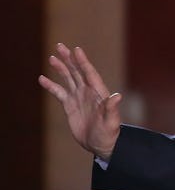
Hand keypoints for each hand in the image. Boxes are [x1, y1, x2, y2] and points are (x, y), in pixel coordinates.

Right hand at [39, 43, 121, 160]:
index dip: (83, 61)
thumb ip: (112, 108)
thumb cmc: (109, 133)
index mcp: (99, 92)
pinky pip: (59, 92)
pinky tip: (42, 79)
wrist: (100, 144)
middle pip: (77, 71)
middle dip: (69, 59)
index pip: (89, 73)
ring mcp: (78, 97)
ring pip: (68, 78)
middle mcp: (88, 91)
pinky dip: (51, 86)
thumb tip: (117, 96)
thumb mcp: (111, 121)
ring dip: (61, 68)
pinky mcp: (70, 106)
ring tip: (52, 58)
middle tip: (60, 46)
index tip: (76, 50)